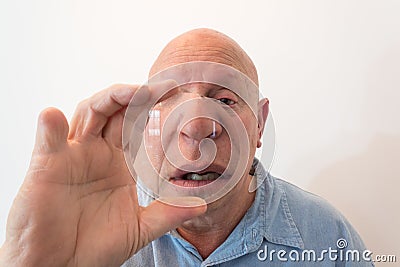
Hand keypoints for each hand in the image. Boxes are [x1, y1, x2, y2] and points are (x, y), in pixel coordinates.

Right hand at [0, 84, 205, 266]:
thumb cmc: (95, 247)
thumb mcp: (138, 228)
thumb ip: (168, 214)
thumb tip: (203, 204)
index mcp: (118, 162)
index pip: (135, 124)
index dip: (153, 107)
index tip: (177, 96)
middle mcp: (95, 153)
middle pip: (114, 110)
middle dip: (136, 95)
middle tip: (163, 87)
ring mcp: (72, 157)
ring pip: (88, 114)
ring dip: (109, 99)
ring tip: (135, 92)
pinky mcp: (47, 167)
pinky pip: (49, 140)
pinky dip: (51, 126)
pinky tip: (55, 118)